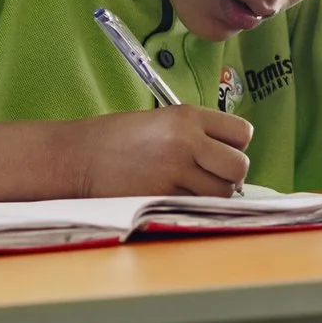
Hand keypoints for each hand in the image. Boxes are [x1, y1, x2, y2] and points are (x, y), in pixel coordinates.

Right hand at [74, 107, 252, 197]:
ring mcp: (175, 170)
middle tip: (212, 177)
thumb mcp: (163, 121)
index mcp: (188, 116)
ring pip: (222, 192)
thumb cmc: (119, 139)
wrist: (79, 157)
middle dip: (231, 176)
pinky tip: (172, 195)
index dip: (236, 146)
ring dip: (212, 195)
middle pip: (239, 166)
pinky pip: (196, 205)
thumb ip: (199, 134)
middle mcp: (186, 141)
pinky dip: (190, 205)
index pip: (242, 133)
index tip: (222, 153)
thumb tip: (231, 159)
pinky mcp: (163, 195)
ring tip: (189, 187)